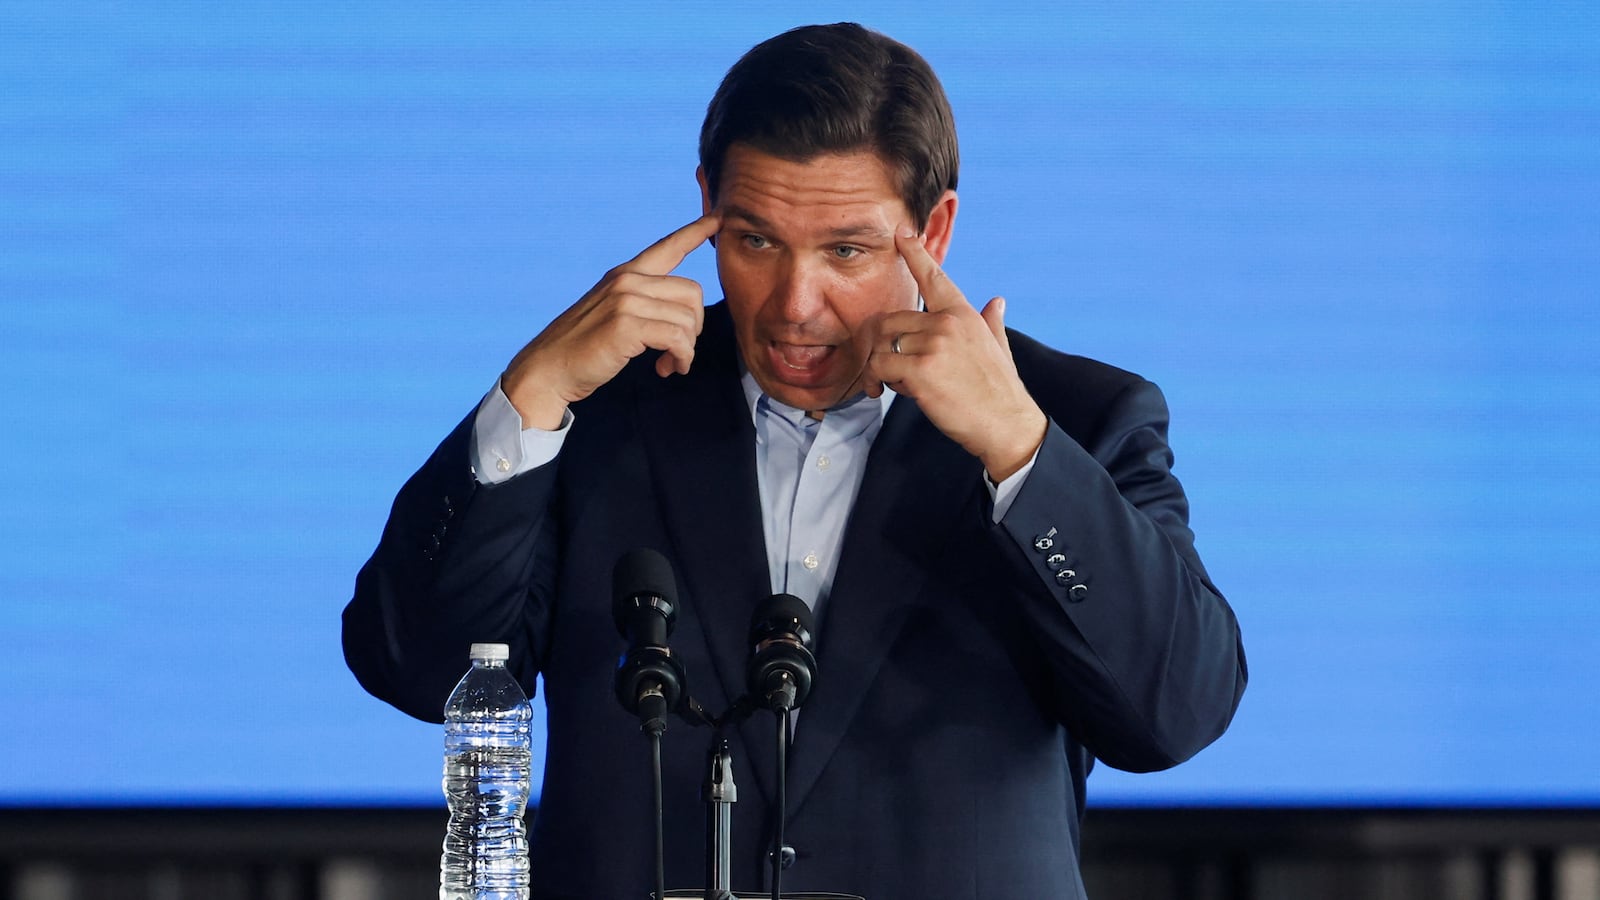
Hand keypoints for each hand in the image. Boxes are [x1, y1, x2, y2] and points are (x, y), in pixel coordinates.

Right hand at [501, 214, 720, 429]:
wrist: (548, 369)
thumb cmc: (583, 348)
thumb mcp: (612, 312)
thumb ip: (642, 302)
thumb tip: (682, 313)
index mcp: (625, 274)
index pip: (668, 246)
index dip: (696, 232)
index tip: (718, 218)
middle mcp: (627, 281)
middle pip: (692, 292)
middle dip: (695, 327)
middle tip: (679, 350)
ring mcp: (625, 301)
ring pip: (688, 319)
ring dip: (686, 349)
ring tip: (669, 363)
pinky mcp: (626, 326)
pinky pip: (677, 338)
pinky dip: (681, 358)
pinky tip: (667, 369)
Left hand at [865, 231, 1046, 481]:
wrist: (1007, 424)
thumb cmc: (999, 390)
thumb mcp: (999, 347)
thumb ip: (991, 321)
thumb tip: (997, 301)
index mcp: (964, 314)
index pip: (934, 277)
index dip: (915, 253)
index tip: (901, 234)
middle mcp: (947, 323)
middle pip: (891, 321)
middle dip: (886, 347)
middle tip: (895, 371)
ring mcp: (934, 344)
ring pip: (883, 345)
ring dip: (882, 367)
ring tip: (900, 384)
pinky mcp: (920, 369)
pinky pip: (880, 365)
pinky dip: (879, 380)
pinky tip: (894, 391)